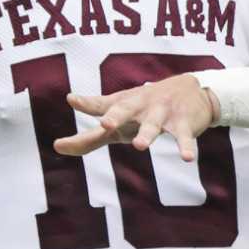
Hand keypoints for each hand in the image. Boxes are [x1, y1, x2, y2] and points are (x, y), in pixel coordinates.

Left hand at [58, 72, 214, 158]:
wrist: (192, 90)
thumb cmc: (145, 107)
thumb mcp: (119, 119)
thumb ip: (90, 137)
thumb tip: (56, 146)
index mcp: (122, 106)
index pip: (100, 106)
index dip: (87, 104)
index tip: (72, 100)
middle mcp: (139, 107)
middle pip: (125, 110)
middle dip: (116, 116)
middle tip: (106, 124)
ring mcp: (162, 114)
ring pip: (153, 125)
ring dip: (147, 134)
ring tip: (140, 145)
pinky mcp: (184, 123)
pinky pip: (183, 136)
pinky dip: (186, 146)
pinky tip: (187, 158)